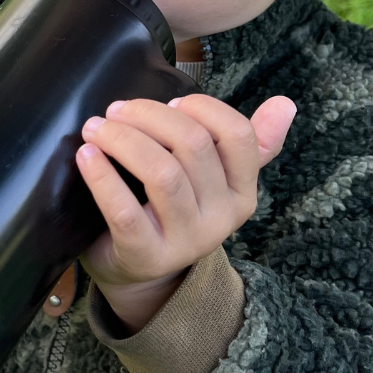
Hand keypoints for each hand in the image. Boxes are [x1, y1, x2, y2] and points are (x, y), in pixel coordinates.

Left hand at [76, 94, 295, 332]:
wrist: (139, 271)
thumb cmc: (173, 207)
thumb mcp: (213, 177)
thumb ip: (249, 141)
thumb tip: (287, 103)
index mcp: (242, 192)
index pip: (238, 135)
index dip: (202, 108)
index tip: (170, 100)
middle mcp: (221, 218)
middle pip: (193, 146)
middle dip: (149, 116)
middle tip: (116, 109)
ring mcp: (185, 241)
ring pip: (162, 173)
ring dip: (122, 139)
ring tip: (95, 128)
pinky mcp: (145, 256)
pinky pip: (124, 210)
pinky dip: (102, 177)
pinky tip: (86, 155)